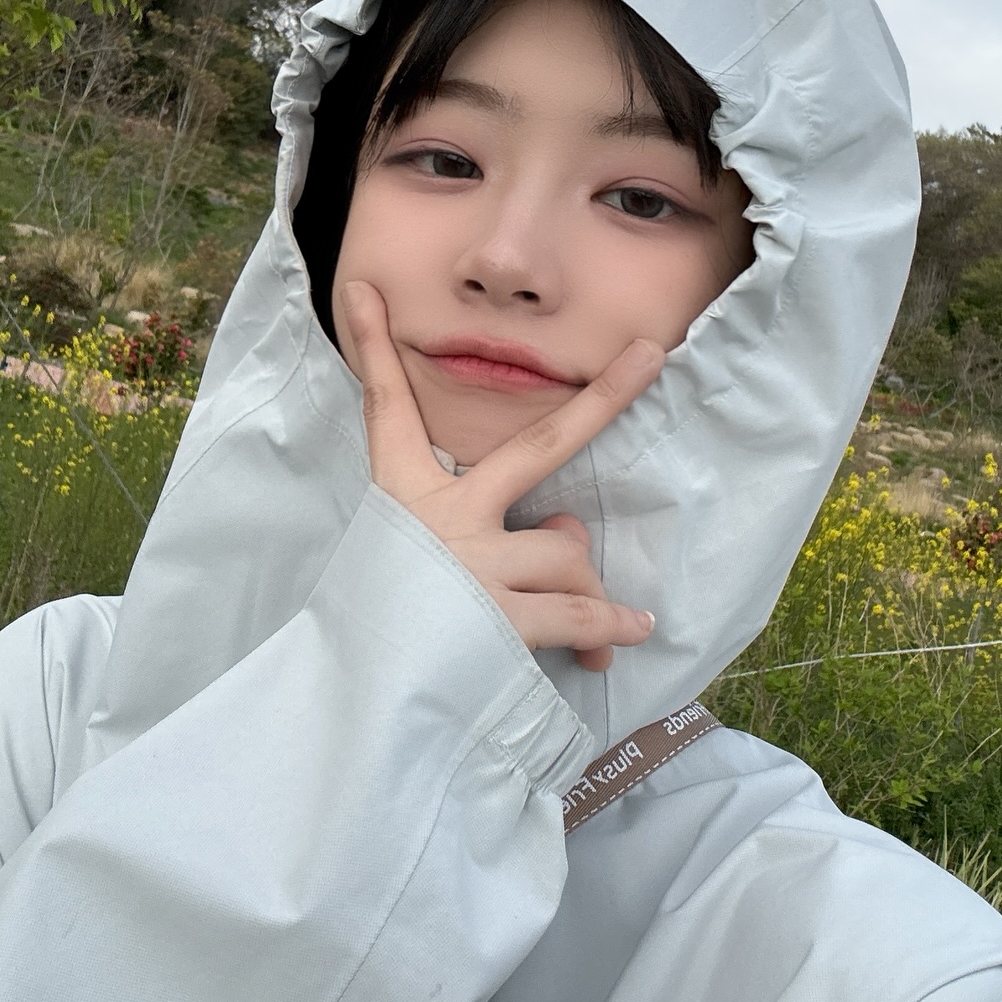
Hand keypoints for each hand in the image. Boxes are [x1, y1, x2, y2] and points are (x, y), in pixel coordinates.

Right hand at [341, 281, 661, 670]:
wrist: (351, 712)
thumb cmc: (382, 629)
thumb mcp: (406, 561)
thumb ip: (489, 530)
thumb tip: (568, 526)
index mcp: (403, 496)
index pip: (387, 407)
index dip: (372, 347)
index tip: (363, 290)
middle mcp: (443, 519)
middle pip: (539, 444)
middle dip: (603, 398)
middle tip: (650, 355)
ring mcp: (474, 566)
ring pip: (569, 551)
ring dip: (584, 587)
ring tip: (597, 620)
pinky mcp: (499, 622)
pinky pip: (581, 615)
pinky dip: (611, 626)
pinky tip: (632, 632)